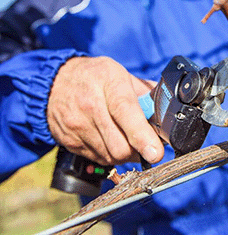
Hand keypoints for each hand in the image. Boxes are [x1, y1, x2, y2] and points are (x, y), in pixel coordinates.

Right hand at [47, 56, 163, 164]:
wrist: (56, 82)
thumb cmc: (96, 77)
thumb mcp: (122, 74)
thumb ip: (145, 94)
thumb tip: (165, 113)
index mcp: (109, 83)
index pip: (126, 112)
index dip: (141, 135)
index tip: (155, 153)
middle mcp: (90, 105)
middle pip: (119, 144)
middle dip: (138, 150)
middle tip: (145, 143)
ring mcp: (77, 125)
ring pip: (110, 156)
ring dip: (125, 154)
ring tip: (126, 138)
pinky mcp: (69, 141)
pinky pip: (98, 159)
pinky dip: (110, 155)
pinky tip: (109, 140)